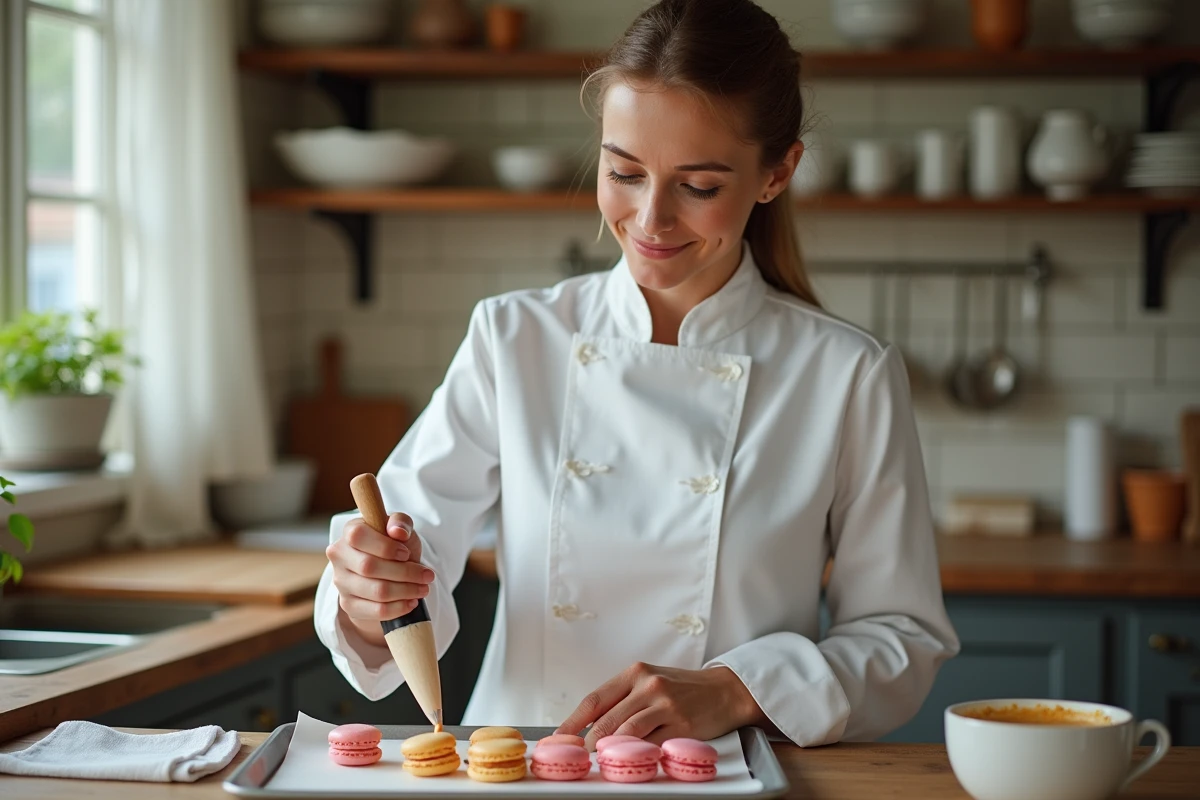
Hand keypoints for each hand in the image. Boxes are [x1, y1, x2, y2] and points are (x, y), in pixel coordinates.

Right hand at [327, 512, 434, 644]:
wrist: (388, 573)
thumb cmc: (394, 546)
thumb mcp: (401, 528)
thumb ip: (400, 522)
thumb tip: (398, 531)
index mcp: (350, 532)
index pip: (358, 536)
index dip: (384, 546)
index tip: (406, 553)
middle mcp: (340, 557)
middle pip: (369, 567)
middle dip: (405, 572)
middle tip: (427, 575)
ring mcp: (341, 582)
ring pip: (376, 591)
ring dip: (406, 591)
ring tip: (423, 588)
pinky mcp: (349, 605)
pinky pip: (376, 611)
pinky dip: (399, 608)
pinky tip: (411, 602)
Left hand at [556, 662, 764, 746]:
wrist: (726, 690)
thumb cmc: (683, 689)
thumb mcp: (651, 683)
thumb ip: (623, 700)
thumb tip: (589, 727)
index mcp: (635, 673)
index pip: (594, 700)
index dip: (572, 723)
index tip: (558, 740)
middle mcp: (648, 685)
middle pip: (605, 721)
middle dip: (587, 746)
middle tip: (577, 761)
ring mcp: (665, 705)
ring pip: (625, 734)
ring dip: (608, 753)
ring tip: (599, 764)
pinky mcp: (681, 726)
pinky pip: (651, 746)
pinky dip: (637, 758)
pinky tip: (630, 764)